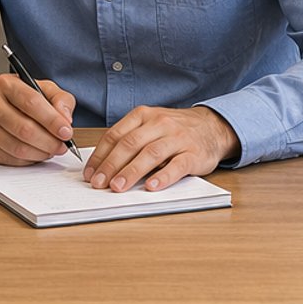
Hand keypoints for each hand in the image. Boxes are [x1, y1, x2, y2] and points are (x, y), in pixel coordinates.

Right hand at [0, 73, 76, 165]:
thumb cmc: (24, 99)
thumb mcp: (45, 90)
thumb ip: (61, 100)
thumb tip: (65, 119)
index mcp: (6, 84)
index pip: (32, 103)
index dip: (52, 120)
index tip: (66, 132)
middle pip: (25, 129)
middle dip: (49, 141)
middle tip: (62, 145)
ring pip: (18, 148)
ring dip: (41, 153)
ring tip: (51, 149)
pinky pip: (11, 159)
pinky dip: (29, 160)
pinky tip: (36, 152)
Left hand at [83, 105, 238, 192]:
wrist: (213, 127)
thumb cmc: (175, 130)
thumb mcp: (151, 125)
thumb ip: (130, 139)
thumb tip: (103, 165)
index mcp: (144, 116)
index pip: (116, 135)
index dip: (100, 155)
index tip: (90, 173)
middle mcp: (160, 123)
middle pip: (130, 144)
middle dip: (111, 165)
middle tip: (99, 183)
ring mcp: (178, 138)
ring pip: (151, 154)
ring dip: (131, 171)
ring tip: (118, 187)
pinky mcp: (194, 154)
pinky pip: (177, 165)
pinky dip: (163, 177)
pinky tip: (152, 187)